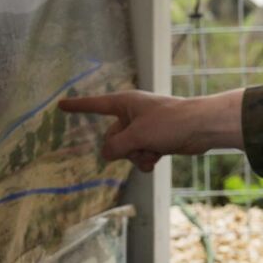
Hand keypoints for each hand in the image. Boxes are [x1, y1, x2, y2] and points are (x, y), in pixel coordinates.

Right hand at [58, 89, 243, 171]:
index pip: (95, 105)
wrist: (201, 127)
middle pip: (112, 138)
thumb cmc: (169, 122)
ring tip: (153, 151)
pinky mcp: (155, 139)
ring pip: (126, 150)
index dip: (77, 106)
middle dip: (123, 148)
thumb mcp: (136, 135)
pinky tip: (157, 158)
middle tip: (139, 145)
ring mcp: (144, 127)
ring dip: (136, 156)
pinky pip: (140, 154)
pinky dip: (145, 159)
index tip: (60, 105)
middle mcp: (132, 114)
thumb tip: (106, 154)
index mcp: (125, 103)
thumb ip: (116, 146)